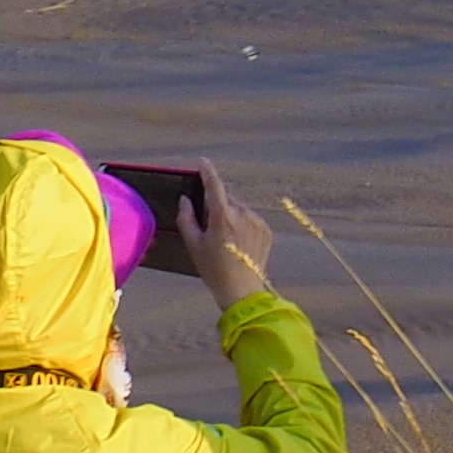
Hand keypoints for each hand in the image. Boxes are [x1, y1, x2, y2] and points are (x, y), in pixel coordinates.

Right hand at [179, 166, 275, 308]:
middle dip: (217, 206)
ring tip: (226, 241)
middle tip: (211, 228)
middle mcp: (242, 214)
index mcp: (222, 216)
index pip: (214, 186)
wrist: (241, 290)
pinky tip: (239, 244)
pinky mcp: (266, 229)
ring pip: (239, 209)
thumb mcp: (194, 245)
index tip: (203, 162)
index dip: (207, 171)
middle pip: (226, 199)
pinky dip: (243, 225)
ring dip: (231, 216)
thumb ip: (186, 218)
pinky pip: (251, 219)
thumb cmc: (214, 269)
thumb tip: (185, 200)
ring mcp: (257, 221)